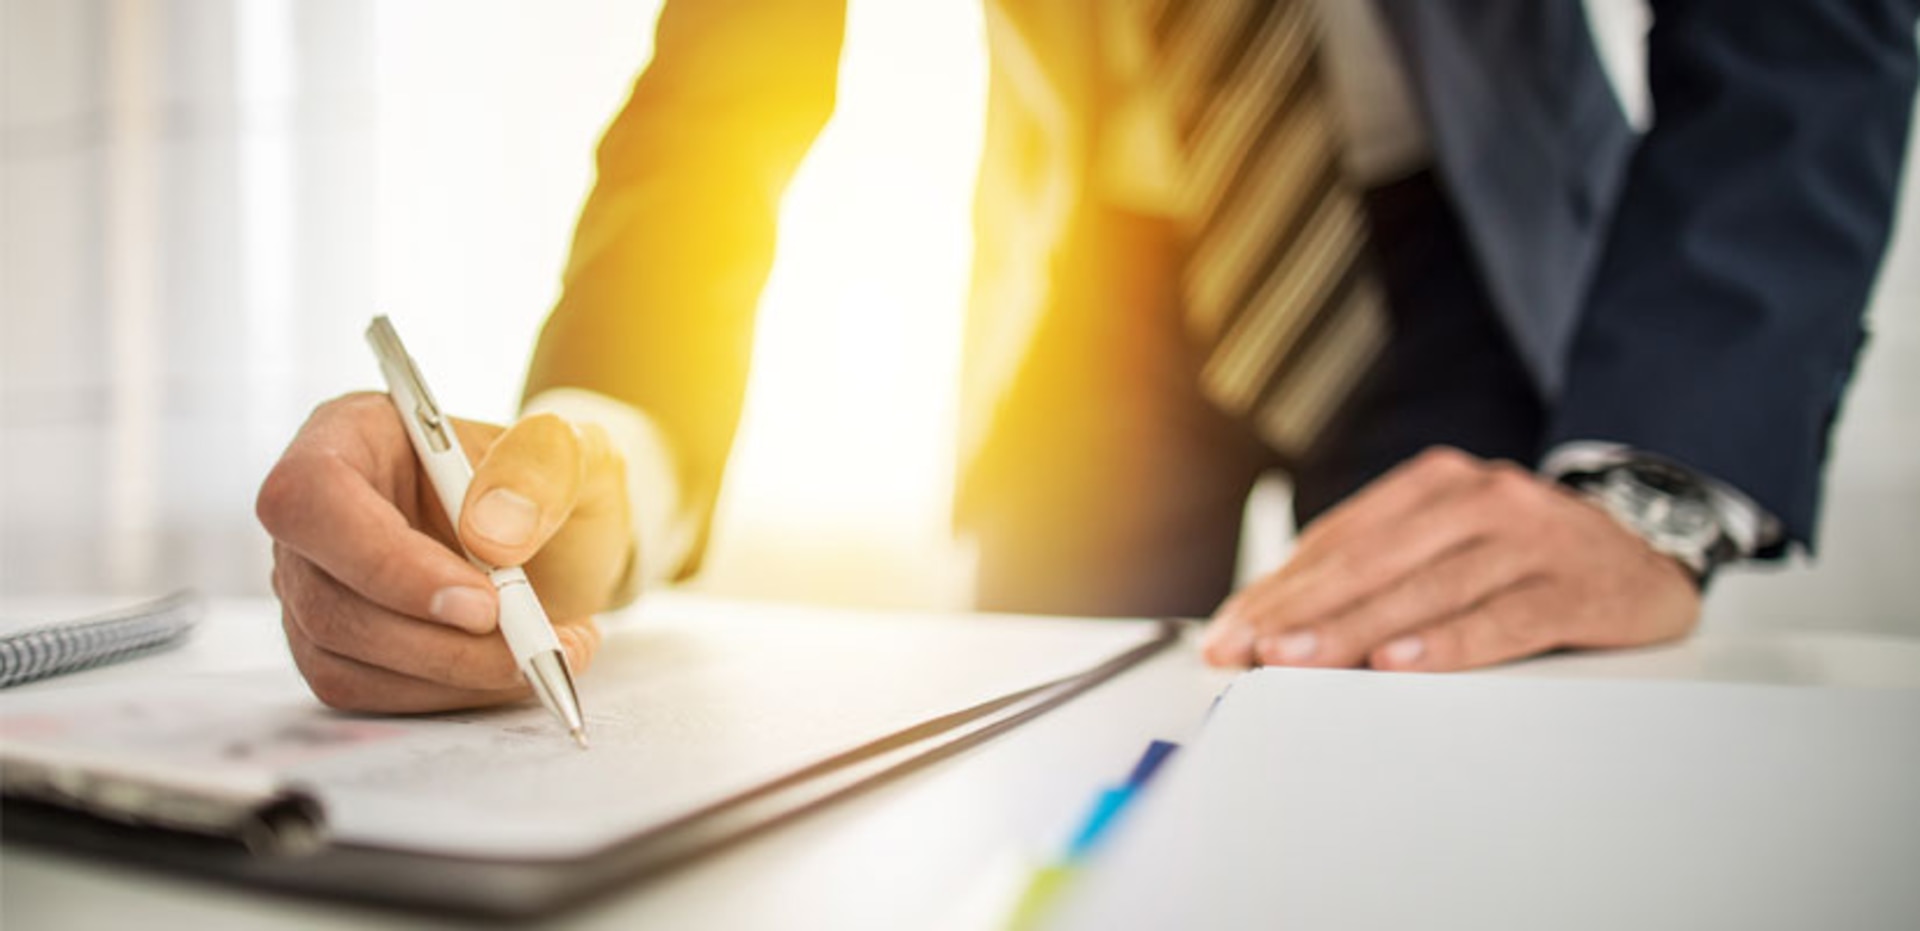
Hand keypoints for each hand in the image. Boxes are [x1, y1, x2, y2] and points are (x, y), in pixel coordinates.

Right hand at [257, 392, 632, 711]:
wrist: (561, 540)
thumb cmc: (551, 486)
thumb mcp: (573, 454)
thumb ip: (542, 470)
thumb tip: (492, 534)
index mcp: (351, 435)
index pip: (313, 496)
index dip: (386, 561)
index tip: (481, 604)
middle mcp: (315, 514)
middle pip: (327, 598)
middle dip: (438, 642)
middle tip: (533, 646)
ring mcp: (314, 585)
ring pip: (342, 659)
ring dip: (452, 675)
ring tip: (544, 654)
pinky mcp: (333, 647)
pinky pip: (366, 691)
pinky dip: (447, 695)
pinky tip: (508, 669)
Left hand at [1200, 447, 1699, 671]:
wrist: (1648, 553)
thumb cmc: (1527, 557)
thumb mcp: (1451, 542)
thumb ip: (1377, 569)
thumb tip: (1276, 619)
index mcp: (1437, 484)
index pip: (1339, 540)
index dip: (1278, 589)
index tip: (1228, 632)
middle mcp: (1481, 498)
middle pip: (1372, 562)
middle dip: (1298, 613)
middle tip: (1245, 651)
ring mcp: (1532, 538)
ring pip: (1426, 589)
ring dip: (1352, 631)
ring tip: (1296, 661)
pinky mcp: (1579, 586)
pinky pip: (1504, 618)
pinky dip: (1449, 643)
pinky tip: (1401, 664)